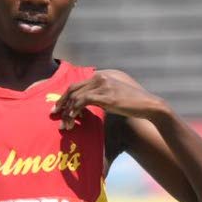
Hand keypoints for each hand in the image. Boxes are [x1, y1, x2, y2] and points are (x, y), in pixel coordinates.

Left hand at [50, 71, 165, 130]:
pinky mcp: (105, 96)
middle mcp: (100, 77)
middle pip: (72, 88)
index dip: (65, 96)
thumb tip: (90, 105)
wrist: (147, 105)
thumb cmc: (133, 104)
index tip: (59, 107)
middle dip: (61, 102)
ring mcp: (102, 85)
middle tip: (54, 114)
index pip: (77, 84)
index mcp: (101, 75)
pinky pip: (82, 102)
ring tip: (64, 125)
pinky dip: (74, 112)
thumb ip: (102, 96)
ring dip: (67, 112)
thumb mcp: (115, 96)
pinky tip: (72, 121)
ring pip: (75, 96)